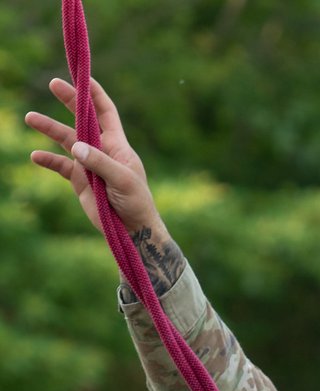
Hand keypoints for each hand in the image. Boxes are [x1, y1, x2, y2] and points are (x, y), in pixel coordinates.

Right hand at [26, 77, 164, 236]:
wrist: (132, 229)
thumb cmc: (136, 202)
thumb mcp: (122, 180)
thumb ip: (100, 162)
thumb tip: (75, 146)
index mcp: (117, 144)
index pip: (105, 112)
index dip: (95, 94)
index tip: (82, 78)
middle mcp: (101, 149)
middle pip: (82, 119)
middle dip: (69, 101)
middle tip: (53, 83)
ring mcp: (89, 164)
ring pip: (66, 140)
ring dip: (49, 129)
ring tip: (30, 117)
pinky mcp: (80, 180)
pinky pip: (60, 166)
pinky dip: (48, 160)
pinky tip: (35, 156)